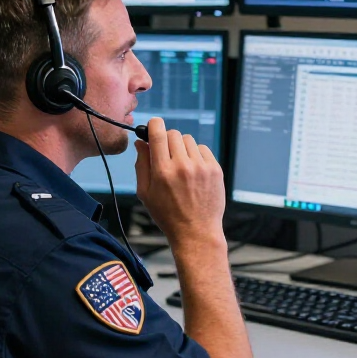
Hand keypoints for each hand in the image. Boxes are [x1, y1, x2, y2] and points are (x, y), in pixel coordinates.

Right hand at [134, 117, 225, 251]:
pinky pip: (203, 149)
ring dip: (182, 148)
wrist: (196, 232)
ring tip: (181, 166)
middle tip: (166, 155)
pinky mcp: (215, 170)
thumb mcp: (145, 193)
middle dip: (167, 140)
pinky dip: (196, 155)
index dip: (154, 125)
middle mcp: (183, 166)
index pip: (158, 133)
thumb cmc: (168, 215)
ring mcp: (201, 167)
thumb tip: (141, 143)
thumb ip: (141, 165)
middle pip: (173, 134)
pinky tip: (193, 171)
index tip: (153, 127)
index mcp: (162, 171)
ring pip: (188, 140)